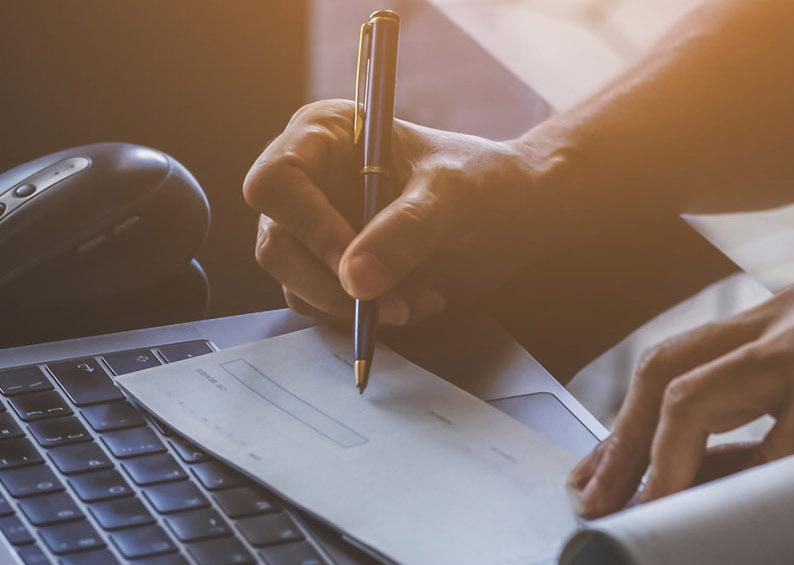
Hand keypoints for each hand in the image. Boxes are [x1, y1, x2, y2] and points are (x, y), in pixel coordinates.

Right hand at [244, 100, 558, 324]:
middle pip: (277, 244)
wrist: (517, 214)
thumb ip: (403, 233)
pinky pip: (327, 306)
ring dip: (355, 306)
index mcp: (324, 136)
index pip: (276, 182)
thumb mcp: (450, 200)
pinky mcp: (334, 268)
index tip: (352, 264)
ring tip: (418, 300)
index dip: (306, 226)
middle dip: (330, 283)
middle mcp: (309, 181)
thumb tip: (354, 280)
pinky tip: (419, 301)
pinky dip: (368, 316)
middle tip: (387, 305)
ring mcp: (317, 228)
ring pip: (298, 284)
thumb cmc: (484, 183)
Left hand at [568, 283, 793, 516]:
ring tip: (637, 511)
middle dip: (619, 443)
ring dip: (651, 462)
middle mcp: (790, 316)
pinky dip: (724, 491)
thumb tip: (673, 484)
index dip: (625, 424)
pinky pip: (756, 451)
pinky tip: (708, 520)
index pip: (675, 358)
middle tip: (596, 501)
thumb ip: (754, 436)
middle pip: (664, 368)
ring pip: (689, 396)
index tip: (598, 477)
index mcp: (783, 316)